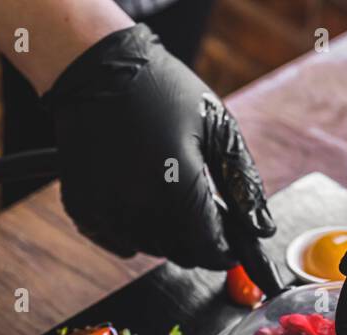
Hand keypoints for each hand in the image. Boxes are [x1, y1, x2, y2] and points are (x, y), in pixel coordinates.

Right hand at [43, 25, 283, 295]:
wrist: (98, 69)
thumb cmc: (163, 90)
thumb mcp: (218, 128)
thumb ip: (244, 184)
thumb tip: (263, 229)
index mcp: (179, 189)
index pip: (209, 249)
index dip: (224, 251)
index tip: (231, 244)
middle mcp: (140, 208)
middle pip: (179, 253)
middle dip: (195, 240)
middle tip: (199, 209)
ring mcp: (107, 211)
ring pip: (148, 248)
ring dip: (164, 233)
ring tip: (165, 192)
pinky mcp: (83, 208)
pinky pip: (116, 239)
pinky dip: (131, 229)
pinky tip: (137, 196)